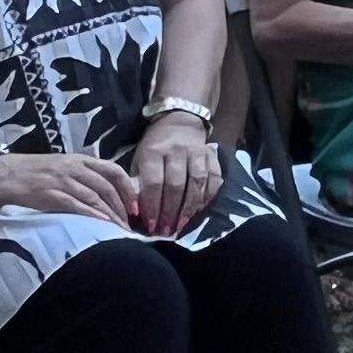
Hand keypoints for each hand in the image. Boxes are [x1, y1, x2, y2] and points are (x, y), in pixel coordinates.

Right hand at [0, 152, 139, 227]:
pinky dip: (92, 215)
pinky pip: (77, 205)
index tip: (135, 206)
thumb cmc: (27, 173)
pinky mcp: (49, 194)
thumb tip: (103, 194)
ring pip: (96, 197)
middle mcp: (73, 168)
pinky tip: (102, 225)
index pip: (112, 170)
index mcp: (78, 160)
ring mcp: (61, 180)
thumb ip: (80, 176)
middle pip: (108, 186)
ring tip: (120, 231)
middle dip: (123, 207)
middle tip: (130, 224)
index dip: (128, 189)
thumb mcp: (59, 167)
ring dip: (111, 215)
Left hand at [131, 114, 224, 236]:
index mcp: (153, 151)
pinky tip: (200, 211)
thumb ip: (138, 183)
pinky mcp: (211, 154)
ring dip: (190, 207)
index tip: (150, 226)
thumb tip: (137, 213)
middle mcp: (176, 150)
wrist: (177, 121)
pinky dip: (208, 196)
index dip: (152, 206)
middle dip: (170, 211)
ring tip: (182, 225)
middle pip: (176, 185)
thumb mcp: (139, 159)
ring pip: (197, 182)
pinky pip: (214, 177)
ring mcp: (196, 151)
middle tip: (166, 231)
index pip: (153, 182)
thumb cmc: (154, 146)